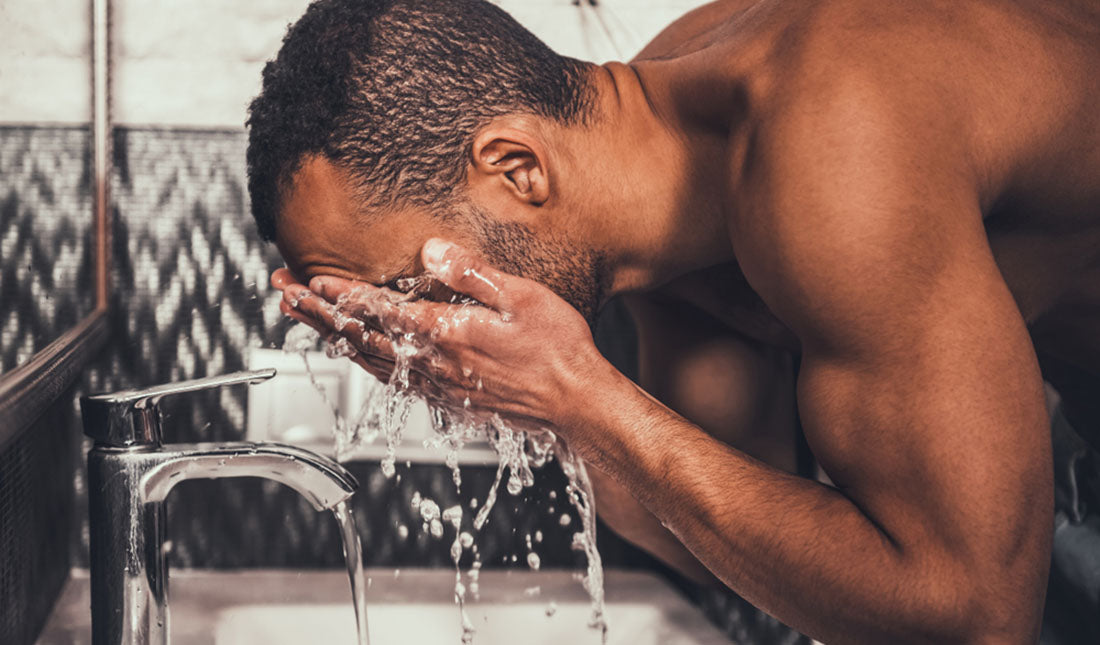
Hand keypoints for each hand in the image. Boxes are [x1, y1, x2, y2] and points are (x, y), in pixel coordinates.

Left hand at [273, 239, 613, 435]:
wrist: (577, 407)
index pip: (378, 310)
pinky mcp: (449, 399)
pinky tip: (357, 355)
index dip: (340, 293)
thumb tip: (431, 251)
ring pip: (369, 360)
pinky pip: (392, 380)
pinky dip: (363, 363)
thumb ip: (472, 273)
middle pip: (360, 336)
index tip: (308, 280)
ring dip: (332, 336)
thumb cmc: (559, 352)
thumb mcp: (523, 298)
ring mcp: (438, 385)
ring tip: (304, 319)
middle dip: (318, 313)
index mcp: (447, 333)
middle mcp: (433, 363)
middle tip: (283, 295)